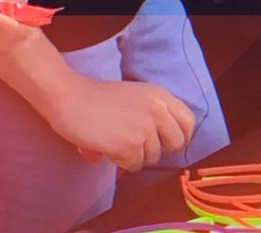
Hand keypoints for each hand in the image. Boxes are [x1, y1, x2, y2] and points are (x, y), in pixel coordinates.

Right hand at [45, 74, 194, 171]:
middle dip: (160, 149)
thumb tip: (168, 140)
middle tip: (140, 145)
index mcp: (160, 95)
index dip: (181, 135)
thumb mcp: (136, 94)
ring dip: (136, 155)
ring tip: (118, 139)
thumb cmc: (99, 98)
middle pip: (177, 143)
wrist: (71, 98)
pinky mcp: (129, 146)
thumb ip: (155, 111)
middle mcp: (157, 110)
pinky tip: (110, 146)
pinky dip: (122, 161)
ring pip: (153, 157)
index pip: (189, 121)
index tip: (167, 141)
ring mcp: (144, 129)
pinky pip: (134, 165)